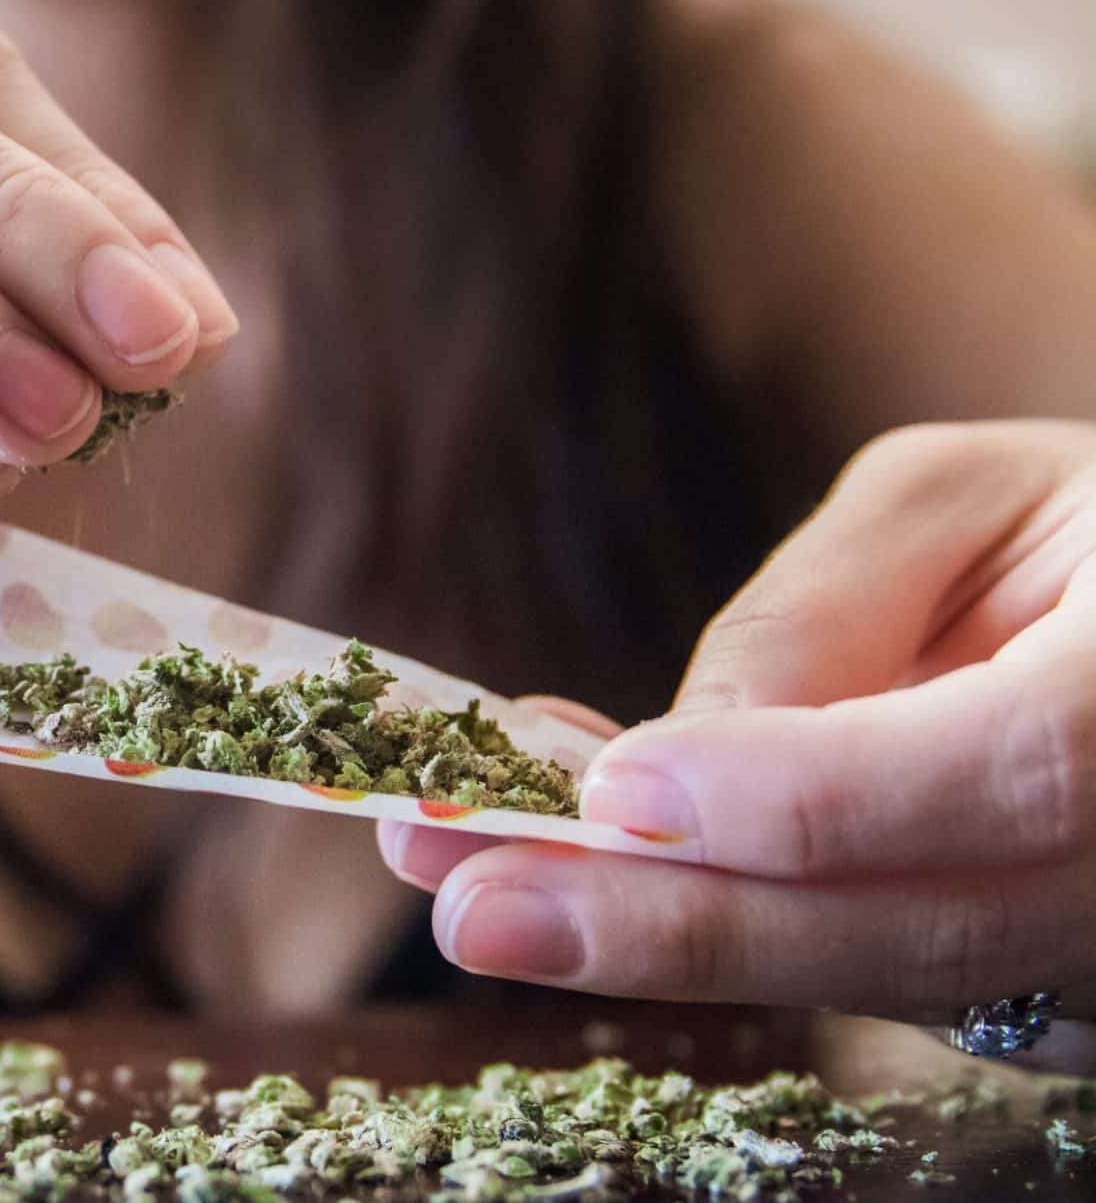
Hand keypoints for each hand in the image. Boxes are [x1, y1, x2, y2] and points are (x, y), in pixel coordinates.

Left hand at [380, 422, 1095, 1044]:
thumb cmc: (1079, 526)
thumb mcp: (964, 499)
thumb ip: (827, 610)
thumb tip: (674, 753)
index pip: (1009, 770)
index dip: (810, 796)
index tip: (618, 790)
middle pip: (920, 930)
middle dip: (676, 927)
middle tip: (473, 909)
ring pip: (880, 980)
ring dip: (661, 945)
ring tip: (467, 895)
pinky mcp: (1051, 1002)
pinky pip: (872, 981)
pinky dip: (721, 935)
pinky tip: (579, 884)